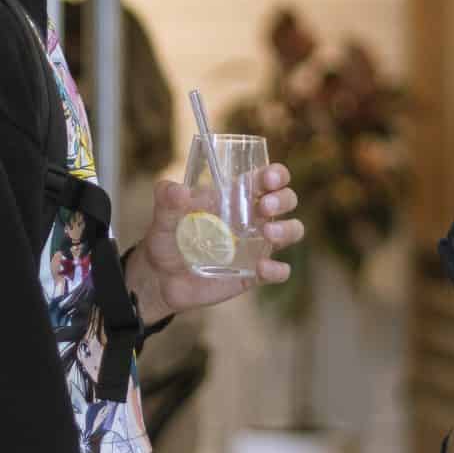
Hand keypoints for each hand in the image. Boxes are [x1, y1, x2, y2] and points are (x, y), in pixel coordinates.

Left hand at [123, 166, 304, 321]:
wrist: (161, 278)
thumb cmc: (167, 238)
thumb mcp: (162, 217)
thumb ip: (166, 200)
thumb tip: (178, 190)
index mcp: (236, 197)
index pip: (267, 178)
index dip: (275, 174)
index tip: (268, 179)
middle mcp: (253, 218)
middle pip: (286, 200)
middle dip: (283, 199)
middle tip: (264, 206)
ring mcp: (256, 246)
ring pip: (292, 231)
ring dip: (288, 229)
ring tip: (268, 233)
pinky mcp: (254, 273)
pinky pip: (279, 271)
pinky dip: (278, 269)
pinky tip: (262, 268)